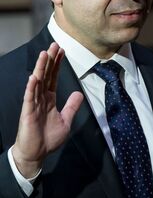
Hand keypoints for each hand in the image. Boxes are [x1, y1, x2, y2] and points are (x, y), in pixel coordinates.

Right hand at [12, 43, 83, 177]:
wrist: (36, 153)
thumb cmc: (49, 138)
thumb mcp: (66, 120)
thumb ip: (72, 106)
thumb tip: (79, 93)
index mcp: (50, 99)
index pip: (54, 78)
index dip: (57, 65)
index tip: (61, 51)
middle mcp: (41, 99)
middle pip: (46, 75)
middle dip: (50, 60)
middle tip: (54, 45)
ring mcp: (34, 104)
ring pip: (37, 82)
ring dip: (40, 68)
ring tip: (44, 54)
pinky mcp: (28, 113)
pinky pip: (30, 98)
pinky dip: (32, 87)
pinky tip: (34, 77)